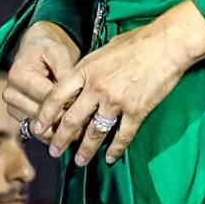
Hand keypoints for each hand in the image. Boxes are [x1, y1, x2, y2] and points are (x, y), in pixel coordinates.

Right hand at [3, 21, 80, 125]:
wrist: (35, 51)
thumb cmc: (48, 50)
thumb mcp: (59, 53)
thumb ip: (66, 73)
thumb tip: (75, 96)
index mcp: (18, 75)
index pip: (48, 99)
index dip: (71, 104)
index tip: (90, 107)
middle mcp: (10, 93)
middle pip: (42, 117)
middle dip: (66, 119)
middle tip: (89, 120)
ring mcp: (12, 107)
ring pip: (39, 129)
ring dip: (60, 129)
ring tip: (80, 124)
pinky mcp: (17, 117)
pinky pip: (37, 132)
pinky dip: (53, 132)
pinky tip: (68, 125)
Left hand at [31, 15, 192, 166]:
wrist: (167, 44)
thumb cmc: (136, 42)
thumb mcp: (103, 50)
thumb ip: (90, 68)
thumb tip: (80, 79)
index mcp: (85, 70)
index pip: (56, 96)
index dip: (45, 115)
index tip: (37, 128)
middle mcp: (96, 88)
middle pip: (72, 119)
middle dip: (60, 139)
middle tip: (53, 151)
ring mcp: (116, 101)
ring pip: (95, 132)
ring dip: (86, 149)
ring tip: (79, 161)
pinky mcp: (136, 111)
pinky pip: (122, 135)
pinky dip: (116, 149)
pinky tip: (110, 158)